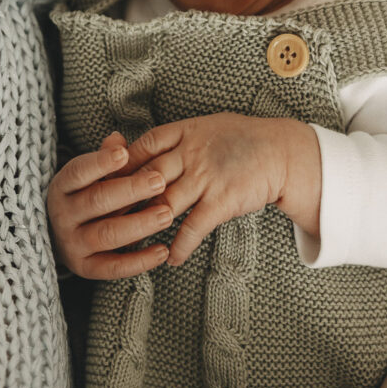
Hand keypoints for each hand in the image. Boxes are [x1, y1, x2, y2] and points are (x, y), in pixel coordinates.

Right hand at [47, 131, 172, 278]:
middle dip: (130, 191)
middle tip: (160, 181)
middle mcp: (63, 215)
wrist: (60, 237)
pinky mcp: (86, 268)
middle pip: (97, 201)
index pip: (78, 172)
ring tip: (167, 215)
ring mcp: (73, 244)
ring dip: (139, 225)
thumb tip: (118, 139)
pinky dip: (139, 261)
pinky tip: (163, 250)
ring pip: (107, 234)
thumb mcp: (89, 175)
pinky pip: (113, 267)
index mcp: (62, 187)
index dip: (100, 163)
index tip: (124, 152)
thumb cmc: (85, 196)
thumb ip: (105, 157)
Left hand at [124, 113, 321, 265]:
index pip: (144, 147)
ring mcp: (206, 178)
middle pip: (147, 177)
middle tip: (104, 217)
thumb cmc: (243, 139)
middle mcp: (192, 154)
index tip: (106, 180)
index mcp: (186, 132)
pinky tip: (172, 259)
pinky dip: (181, 246)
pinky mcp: (222, 202)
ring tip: (129, 244)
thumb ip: (177, 139)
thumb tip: (146, 149)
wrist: (282, 152)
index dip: (122, 164)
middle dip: (124, 199)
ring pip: (164, 205)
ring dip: (145, 227)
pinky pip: (194, 227)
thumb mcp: (207, 128)